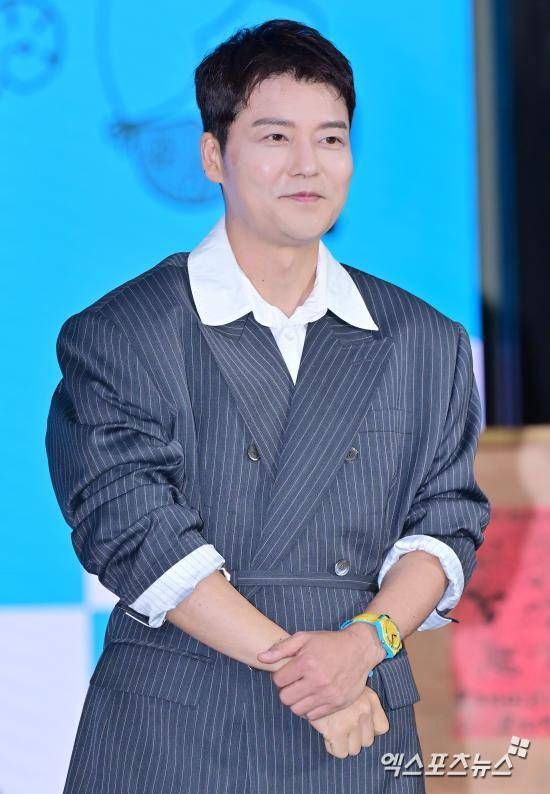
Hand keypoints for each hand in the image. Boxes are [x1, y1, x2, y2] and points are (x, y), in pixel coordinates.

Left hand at [257, 627, 385, 719]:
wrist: (359, 649)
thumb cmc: (330, 642)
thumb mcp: (305, 638)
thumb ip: (281, 648)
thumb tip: (261, 657)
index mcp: (306, 662)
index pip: (278, 680)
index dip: (279, 677)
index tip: (286, 673)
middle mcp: (317, 680)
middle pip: (285, 698)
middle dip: (286, 691)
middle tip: (293, 684)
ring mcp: (327, 694)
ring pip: (297, 710)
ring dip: (296, 701)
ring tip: (302, 691)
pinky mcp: (336, 704)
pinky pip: (313, 716)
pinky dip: (309, 709)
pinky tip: (313, 697)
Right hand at [309, 685, 389, 757]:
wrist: (313, 679)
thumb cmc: (330, 684)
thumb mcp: (351, 686)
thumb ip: (361, 703)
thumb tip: (362, 725)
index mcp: (370, 699)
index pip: (382, 728)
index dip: (370, 730)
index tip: (360, 727)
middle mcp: (364, 711)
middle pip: (367, 741)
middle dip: (355, 738)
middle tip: (343, 727)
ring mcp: (351, 721)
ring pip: (354, 749)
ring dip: (344, 743)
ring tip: (334, 731)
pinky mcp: (336, 730)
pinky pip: (339, 751)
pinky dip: (333, 747)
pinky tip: (327, 734)